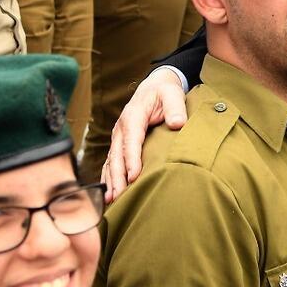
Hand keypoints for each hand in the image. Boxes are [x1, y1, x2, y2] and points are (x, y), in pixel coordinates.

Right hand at [102, 65, 187, 200]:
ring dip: (110, 180)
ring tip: (112, 199)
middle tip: (120, 195)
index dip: (131, 159)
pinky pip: (111, 163)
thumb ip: (175, 107)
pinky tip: (109, 193)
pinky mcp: (119, 144)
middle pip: (117, 155)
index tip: (133, 177)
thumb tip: (177, 123)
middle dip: (117, 176)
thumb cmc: (164, 92)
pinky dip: (108, 178)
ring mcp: (118, 137)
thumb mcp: (172, 94)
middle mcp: (121, 128)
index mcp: (133, 116)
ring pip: (111, 161)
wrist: (154, 87)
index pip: (131, 141)